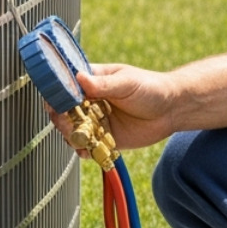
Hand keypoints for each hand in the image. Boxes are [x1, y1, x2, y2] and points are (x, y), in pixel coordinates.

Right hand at [44, 63, 180, 153]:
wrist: (171, 110)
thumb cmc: (150, 88)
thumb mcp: (127, 83)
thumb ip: (103, 84)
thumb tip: (79, 78)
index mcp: (92, 80)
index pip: (66, 84)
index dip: (57, 93)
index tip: (55, 101)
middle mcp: (90, 100)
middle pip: (63, 110)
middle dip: (61, 118)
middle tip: (68, 122)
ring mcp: (95, 120)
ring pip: (71, 130)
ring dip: (71, 135)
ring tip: (80, 136)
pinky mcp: (103, 138)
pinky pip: (85, 146)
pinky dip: (83, 150)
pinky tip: (88, 149)